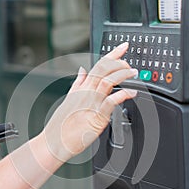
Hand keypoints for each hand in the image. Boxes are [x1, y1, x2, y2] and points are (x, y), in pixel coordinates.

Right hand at [43, 42, 136, 161]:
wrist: (55, 141)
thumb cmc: (61, 124)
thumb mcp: (69, 98)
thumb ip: (78, 83)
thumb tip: (82, 70)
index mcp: (82, 87)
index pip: (98, 65)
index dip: (112, 54)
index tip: (123, 47)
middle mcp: (87, 92)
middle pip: (104, 69)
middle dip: (120, 62)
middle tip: (129, 64)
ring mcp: (91, 103)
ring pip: (108, 81)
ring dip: (123, 75)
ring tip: (133, 74)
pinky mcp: (96, 116)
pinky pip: (110, 102)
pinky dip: (122, 95)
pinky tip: (131, 93)